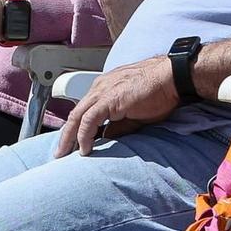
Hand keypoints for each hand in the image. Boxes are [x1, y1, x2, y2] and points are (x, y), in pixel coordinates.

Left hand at [54, 57, 182, 156]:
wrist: (172, 77)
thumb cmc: (158, 92)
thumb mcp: (134, 114)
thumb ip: (117, 126)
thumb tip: (105, 138)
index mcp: (104, 89)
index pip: (83, 111)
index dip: (75, 129)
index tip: (72, 145)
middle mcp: (99, 88)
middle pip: (75, 114)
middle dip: (65, 135)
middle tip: (59, 153)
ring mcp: (102, 92)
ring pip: (77, 116)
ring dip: (69, 137)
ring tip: (64, 154)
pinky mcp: (109, 99)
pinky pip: (89, 119)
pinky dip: (84, 134)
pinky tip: (84, 148)